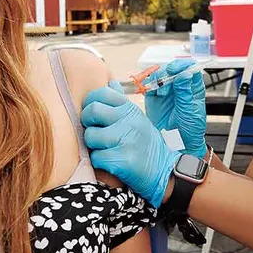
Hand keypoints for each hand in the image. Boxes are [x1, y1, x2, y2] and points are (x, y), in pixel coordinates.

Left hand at [82, 82, 180, 207]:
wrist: (164, 171)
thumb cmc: (146, 144)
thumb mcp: (137, 118)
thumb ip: (121, 101)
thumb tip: (110, 82)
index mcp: (130, 109)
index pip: (103, 93)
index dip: (91, 102)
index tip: (92, 114)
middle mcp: (129, 120)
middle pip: (92, 112)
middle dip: (88, 124)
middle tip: (96, 132)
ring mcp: (126, 139)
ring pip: (91, 136)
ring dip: (94, 146)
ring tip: (106, 150)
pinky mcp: (123, 159)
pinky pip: (96, 157)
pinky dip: (100, 162)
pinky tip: (111, 162)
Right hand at [144, 59, 207, 157]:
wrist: (178, 144)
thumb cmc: (190, 129)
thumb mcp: (190, 110)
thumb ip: (185, 92)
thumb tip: (185, 74)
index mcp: (193, 87)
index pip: (190, 69)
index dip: (183, 65)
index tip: (177, 69)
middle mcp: (179, 86)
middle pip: (173, 69)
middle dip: (168, 72)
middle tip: (166, 79)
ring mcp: (166, 91)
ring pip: (161, 75)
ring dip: (159, 79)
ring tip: (161, 93)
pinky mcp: (154, 97)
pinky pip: (150, 85)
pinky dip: (149, 85)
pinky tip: (152, 92)